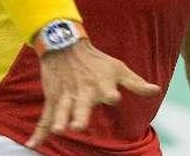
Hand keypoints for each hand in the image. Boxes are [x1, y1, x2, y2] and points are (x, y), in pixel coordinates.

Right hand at [26, 39, 160, 148]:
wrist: (65, 45)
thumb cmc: (97, 60)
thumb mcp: (119, 69)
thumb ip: (137, 84)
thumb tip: (156, 91)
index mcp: (101, 84)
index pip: (108, 92)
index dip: (111, 94)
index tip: (114, 96)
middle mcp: (83, 91)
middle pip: (82, 104)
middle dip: (80, 114)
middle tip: (77, 125)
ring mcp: (66, 96)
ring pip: (61, 110)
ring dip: (59, 120)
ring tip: (58, 129)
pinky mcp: (53, 99)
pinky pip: (45, 117)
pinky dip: (39, 131)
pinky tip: (33, 144)